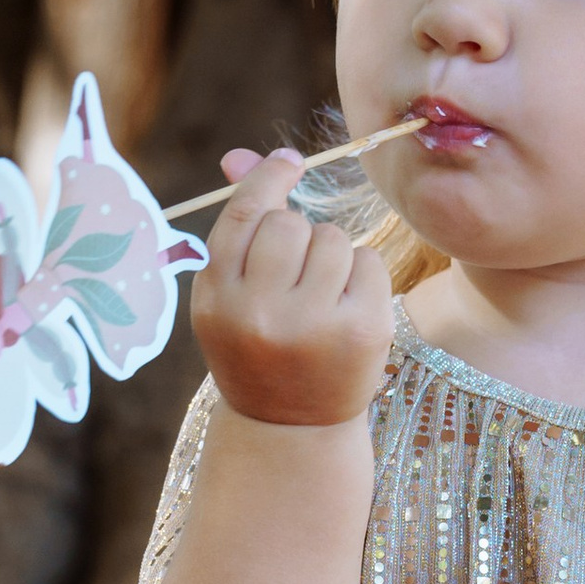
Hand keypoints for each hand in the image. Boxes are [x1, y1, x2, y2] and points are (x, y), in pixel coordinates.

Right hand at [192, 150, 393, 427]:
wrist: (291, 429)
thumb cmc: (257, 348)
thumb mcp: (230, 296)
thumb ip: (238, 225)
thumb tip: (242, 154)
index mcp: (217, 299)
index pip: (243, 214)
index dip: (268, 178)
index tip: (288, 164)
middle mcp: (259, 313)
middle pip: (290, 224)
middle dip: (299, 234)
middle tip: (297, 275)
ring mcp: (313, 325)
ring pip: (332, 238)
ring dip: (332, 255)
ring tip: (321, 297)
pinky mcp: (362, 330)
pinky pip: (368, 260)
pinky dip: (362, 277)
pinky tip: (347, 311)